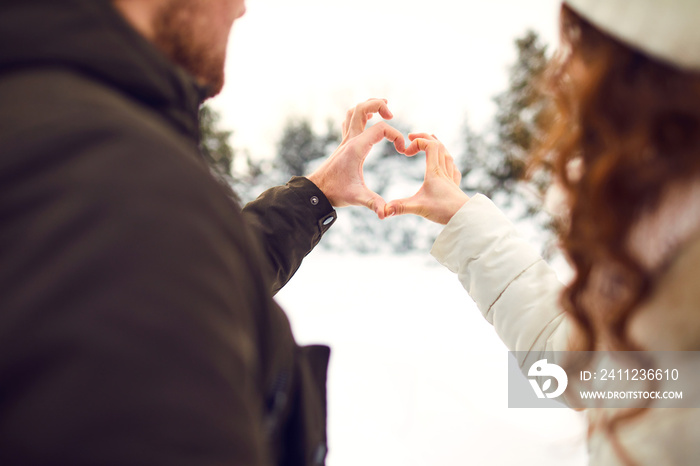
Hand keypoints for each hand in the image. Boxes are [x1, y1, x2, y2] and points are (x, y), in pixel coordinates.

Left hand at [307, 99, 405, 219]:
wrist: (316, 191)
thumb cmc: (336, 193)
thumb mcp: (358, 198)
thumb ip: (373, 204)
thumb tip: (386, 213)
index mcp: (356, 148)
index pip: (381, 129)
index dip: (396, 136)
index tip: (402, 150)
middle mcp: (350, 140)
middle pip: (362, 108)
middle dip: (378, 105)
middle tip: (391, 115)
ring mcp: (345, 140)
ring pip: (354, 111)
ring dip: (368, 106)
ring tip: (382, 108)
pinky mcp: (343, 145)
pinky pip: (349, 121)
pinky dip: (360, 115)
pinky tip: (368, 121)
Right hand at [384, 133, 468, 224]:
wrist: (466, 218)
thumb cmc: (444, 211)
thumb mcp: (419, 208)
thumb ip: (400, 207)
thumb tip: (383, 210)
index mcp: (434, 172)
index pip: (429, 145)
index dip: (417, 142)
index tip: (406, 152)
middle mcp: (444, 171)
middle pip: (438, 145)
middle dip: (424, 137)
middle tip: (411, 137)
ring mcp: (451, 178)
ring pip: (446, 154)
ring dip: (437, 144)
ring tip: (430, 140)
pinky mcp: (455, 186)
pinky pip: (453, 167)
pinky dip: (448, 160)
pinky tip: (447, 163)